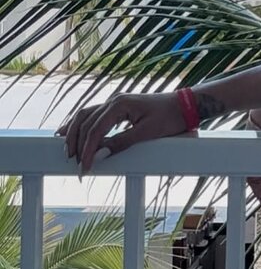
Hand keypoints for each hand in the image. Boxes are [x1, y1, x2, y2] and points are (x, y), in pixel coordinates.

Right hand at [56, 92, 189, 175]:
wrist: (186, 105)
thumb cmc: (170, 117)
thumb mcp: (147, 133)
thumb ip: (122, 143)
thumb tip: (98, 155)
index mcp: (120, 105)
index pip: (95, 130)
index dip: (86, 150)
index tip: (84, 167)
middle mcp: (114, 100)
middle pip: (85, 121)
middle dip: (76, 143)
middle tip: (73, 163)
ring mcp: (115, 102)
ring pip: (85, 115)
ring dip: (74, 132)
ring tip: (66, 150)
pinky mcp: (119, 107)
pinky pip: (93, 114)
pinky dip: (81, 124)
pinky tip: (73, 132)